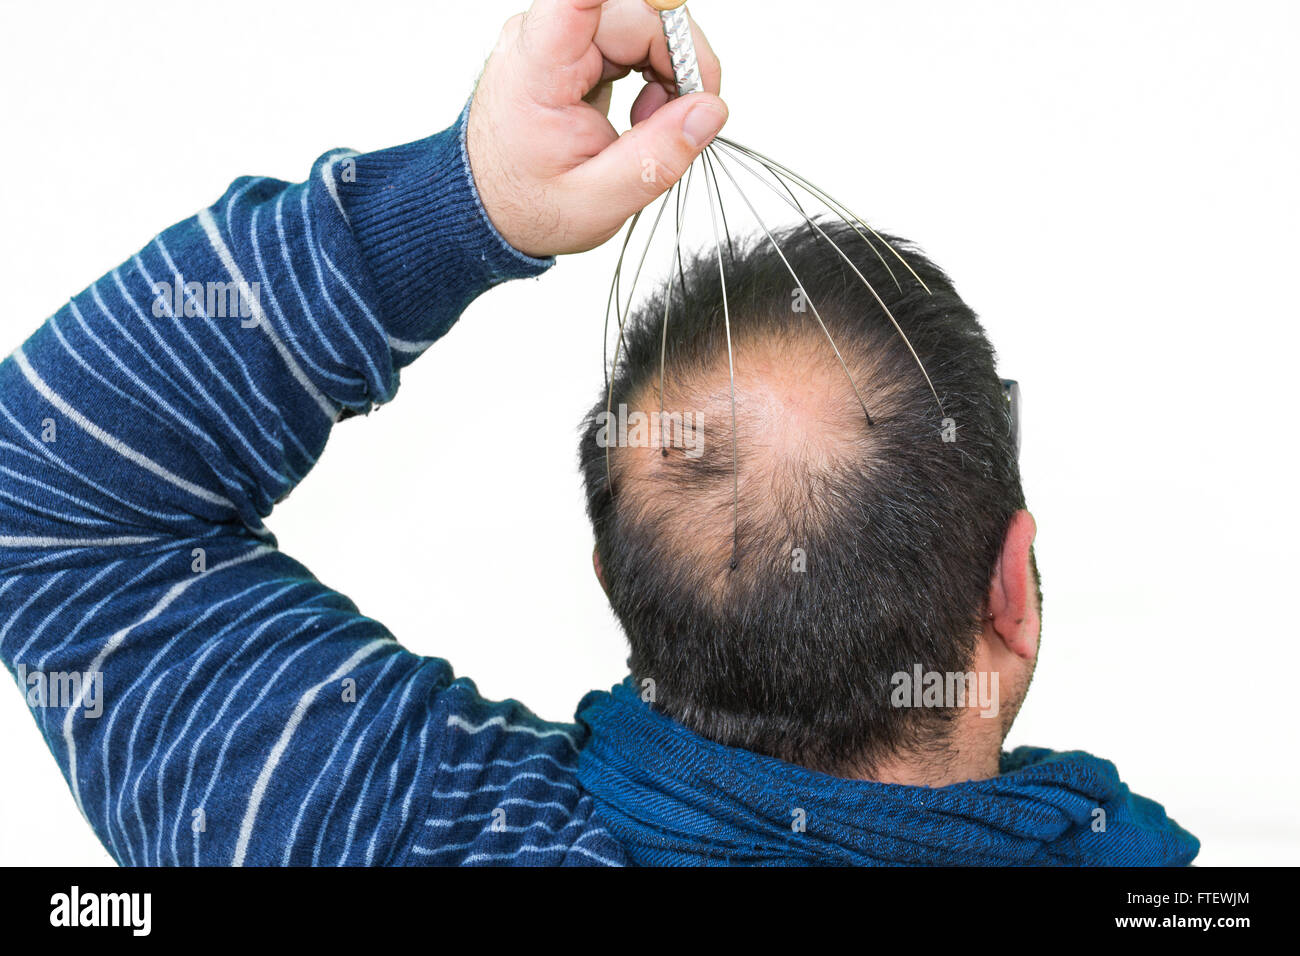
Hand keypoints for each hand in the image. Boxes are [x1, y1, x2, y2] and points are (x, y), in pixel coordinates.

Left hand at [467, 0, 725, 257]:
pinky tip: (641, 116)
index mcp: (538, 66)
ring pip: (643, 21)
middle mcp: (546, 34)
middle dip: (678, 60)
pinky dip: (654, 74)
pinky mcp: (574, 43)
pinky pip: (634, 37)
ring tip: (651, 125)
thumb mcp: (598, 201)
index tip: (670, 7)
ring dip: (667, 70)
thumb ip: (657, 158)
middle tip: (684, 119)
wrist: (488, 206)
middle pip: (637, 11)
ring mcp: (560, 35)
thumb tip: (709, 110)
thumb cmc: (528, 203)